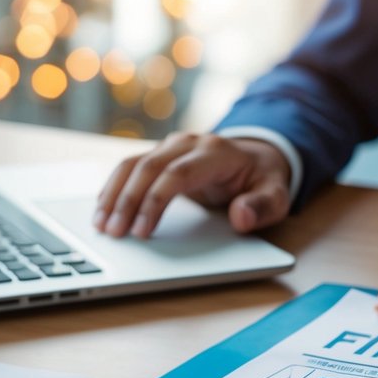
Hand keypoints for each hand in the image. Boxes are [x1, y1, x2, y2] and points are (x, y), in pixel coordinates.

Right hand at [94, 132, 292, 237]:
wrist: (258, 157)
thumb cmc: (264, 180)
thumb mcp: (277, 195)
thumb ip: (263, 207)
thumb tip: (241, 217)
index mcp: (217, 152)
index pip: (178, 173)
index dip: (156, 201)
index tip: (142, 232)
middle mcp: (189, 144)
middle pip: (149, 167)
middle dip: (127, 202)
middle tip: (113, 234)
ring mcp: (171, 146)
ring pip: (133, 164)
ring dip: (113, 194)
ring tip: (100, 225)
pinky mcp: (160, 155)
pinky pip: (130, 167)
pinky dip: (113, 188)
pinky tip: (102, 210)